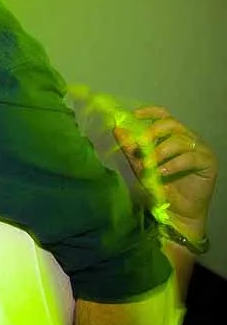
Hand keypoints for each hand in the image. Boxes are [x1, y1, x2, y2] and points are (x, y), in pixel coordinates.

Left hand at [113, 106, 217, 237]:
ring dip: (160, 152)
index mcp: (172, 135)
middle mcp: (188, 138)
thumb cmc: (160, 187)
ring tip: (149, 166)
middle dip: (151, 133)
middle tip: (139, 147)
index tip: (133, 116)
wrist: (177, 212)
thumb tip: (117, 130)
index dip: (149, 112)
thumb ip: (130, 149)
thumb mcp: (140, 166)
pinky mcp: (208, 163)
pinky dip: (172, 164)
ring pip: (179, 140)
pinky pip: (189, 158)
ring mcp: (200, 149)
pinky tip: (161, 173)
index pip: (163, 114)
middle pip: (170, 124)